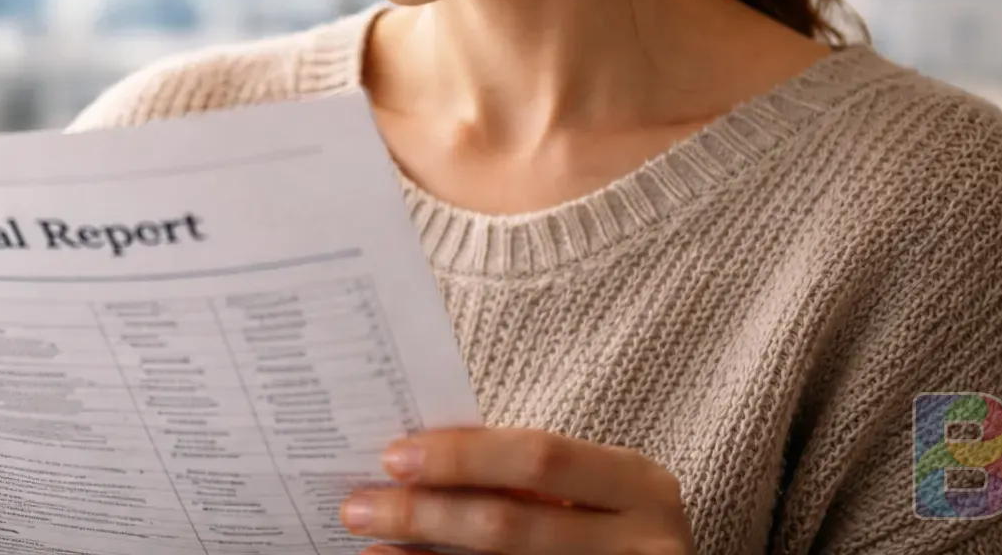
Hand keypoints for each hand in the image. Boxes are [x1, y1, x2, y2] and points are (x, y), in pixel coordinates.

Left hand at [339, 427, 694, 554]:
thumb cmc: (606, 528)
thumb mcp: (589, 494)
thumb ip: (525, 477)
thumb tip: (416, 460)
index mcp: (638, 484)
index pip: (540, 458)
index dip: (463, 457)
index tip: (393, 456)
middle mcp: (643, 541)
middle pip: (511, 525)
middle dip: (425, 513)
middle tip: (358, 505)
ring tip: (371, 545)